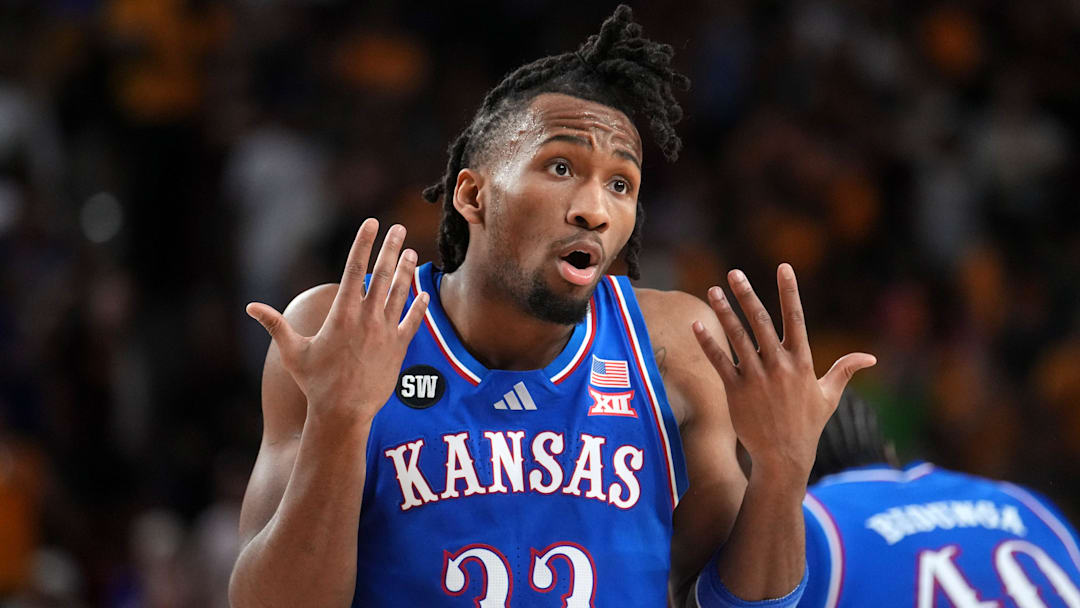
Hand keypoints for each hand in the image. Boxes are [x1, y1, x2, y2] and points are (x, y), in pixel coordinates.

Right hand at [246, 219, 428, 425]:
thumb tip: (250, 307)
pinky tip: (423, 292)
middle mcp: (367, 318)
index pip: (354, 269)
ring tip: (411, 252)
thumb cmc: (315, 383)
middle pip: (382, 275)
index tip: (371, 223)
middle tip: (398, 228)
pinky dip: (419, 305)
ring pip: (399, 294)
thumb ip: (275, 325)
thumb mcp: (293, 352)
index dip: (363, 243)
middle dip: (391, 248)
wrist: (343, 413)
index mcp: (342, 314)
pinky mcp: (399, 348)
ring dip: (406, 271)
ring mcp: (386, 333)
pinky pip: (412, 321)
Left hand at [692, 263, 874, 483]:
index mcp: (802, 362)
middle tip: (734, 273)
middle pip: (761, 322)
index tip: (783, 267)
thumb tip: (870, 357)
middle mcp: (778, 366)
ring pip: (737, 338)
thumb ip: (844, 371)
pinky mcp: (736, 391)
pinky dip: (707, 342)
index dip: (789, 292)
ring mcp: (756, 378)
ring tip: (713, 290)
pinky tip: (696, 324)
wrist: (784, 457)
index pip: (796, 318)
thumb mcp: (829, 396)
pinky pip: (719, 361)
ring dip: (724, 312)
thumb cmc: (808, 425)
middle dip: (747, 295)